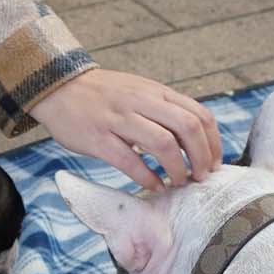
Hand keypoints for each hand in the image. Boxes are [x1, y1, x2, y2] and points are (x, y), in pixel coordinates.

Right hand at [33, 68, 221, 190]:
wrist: (59, 87)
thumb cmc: (104, 94)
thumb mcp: (139, 91)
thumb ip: (164, 109)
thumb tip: (194, 139)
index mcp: (155, 92)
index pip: (198, 114)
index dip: (213, 142)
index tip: (214, 162)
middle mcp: (142, 103)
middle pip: (187, 128)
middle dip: (201, 157)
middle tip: (201, 177)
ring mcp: (120, 120)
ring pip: (163, 144)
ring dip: (178, 169)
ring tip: (179, 182)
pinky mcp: (99, 138)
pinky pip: (130, 161)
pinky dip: (148, 178)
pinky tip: (154, 186)